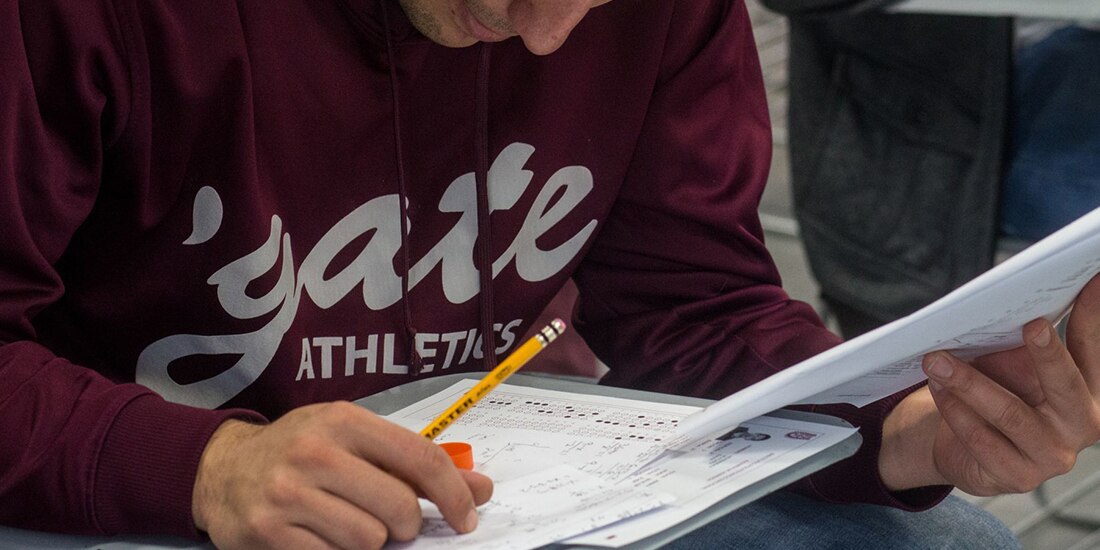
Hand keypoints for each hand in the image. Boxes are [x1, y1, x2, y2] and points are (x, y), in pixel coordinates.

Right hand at [191, 402, 492, 548]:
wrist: (222, 470)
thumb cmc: (300, 451)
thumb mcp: (352, 438)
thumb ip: (414, 461)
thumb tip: (479, 489)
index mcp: (343, 421)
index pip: (420, 457)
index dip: (454, 493)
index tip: (467, 516)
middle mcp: (314, 453)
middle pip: (399, 507)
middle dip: (407, 524)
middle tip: (392, 521)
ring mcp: (288, 495)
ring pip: (369, 540)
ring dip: (370, 540)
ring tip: (346, 521)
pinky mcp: (269, 533)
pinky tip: (321, 535)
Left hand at [880, 273, 1099, 494]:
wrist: (962, 451)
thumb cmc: (991, 396)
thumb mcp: (1007, 366)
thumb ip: (1016, 346)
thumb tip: (1007, 308)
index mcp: (1086, 391)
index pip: (1090, 349)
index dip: (1093, 316)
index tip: (1094, 282)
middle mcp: (1081, 425)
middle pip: (1066, 384)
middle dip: (1048, 353)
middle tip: (1031, 324)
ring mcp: (1053, 456)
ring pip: (1010, 413)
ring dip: (969, 382)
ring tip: (937, 359)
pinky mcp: (1018, 476)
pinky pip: (981, 438)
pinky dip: (955, 410)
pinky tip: (937, 390)